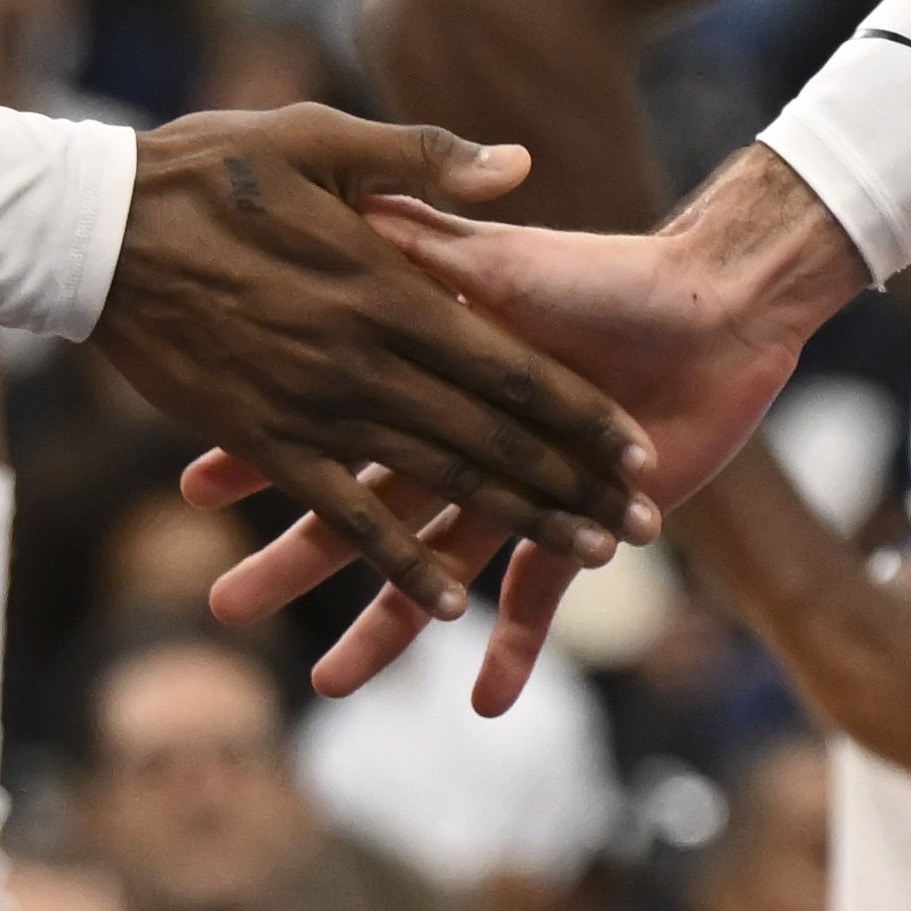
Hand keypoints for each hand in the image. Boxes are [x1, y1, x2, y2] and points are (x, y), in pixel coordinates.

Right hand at [84, 107, 637, 632]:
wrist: (92, 227)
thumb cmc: (211, 168)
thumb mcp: (322, 140)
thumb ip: (427, 162)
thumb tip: (521, 163)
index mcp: (391, 290)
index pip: (511, 368)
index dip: (579, 414)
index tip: (637, 449)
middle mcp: (364, 361)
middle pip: (492, 438)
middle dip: (569, 484)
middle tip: (631, 526)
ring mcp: (312, 409)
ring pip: (435, 484)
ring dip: (513, 523)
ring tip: (583, 557)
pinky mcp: (262, 441)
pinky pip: (342, 514)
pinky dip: (398, 565)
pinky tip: (449, 605)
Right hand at [212, 153, 864, 706]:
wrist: (715, 303)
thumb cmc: (604, 266)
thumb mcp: (498, 252)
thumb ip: (424, 236)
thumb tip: (351, 209)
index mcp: (429, 381)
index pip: (329, 422)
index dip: (266, 452)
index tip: (195, 486)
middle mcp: (460, 442)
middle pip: (366, 509)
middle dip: (297, 561)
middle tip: (225, 605)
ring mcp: (514, 493)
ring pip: (437, 568)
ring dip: (388, 628)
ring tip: (327, 685)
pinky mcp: (572, 528)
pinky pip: (538, 598)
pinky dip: (520, 646)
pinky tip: (485, 702)